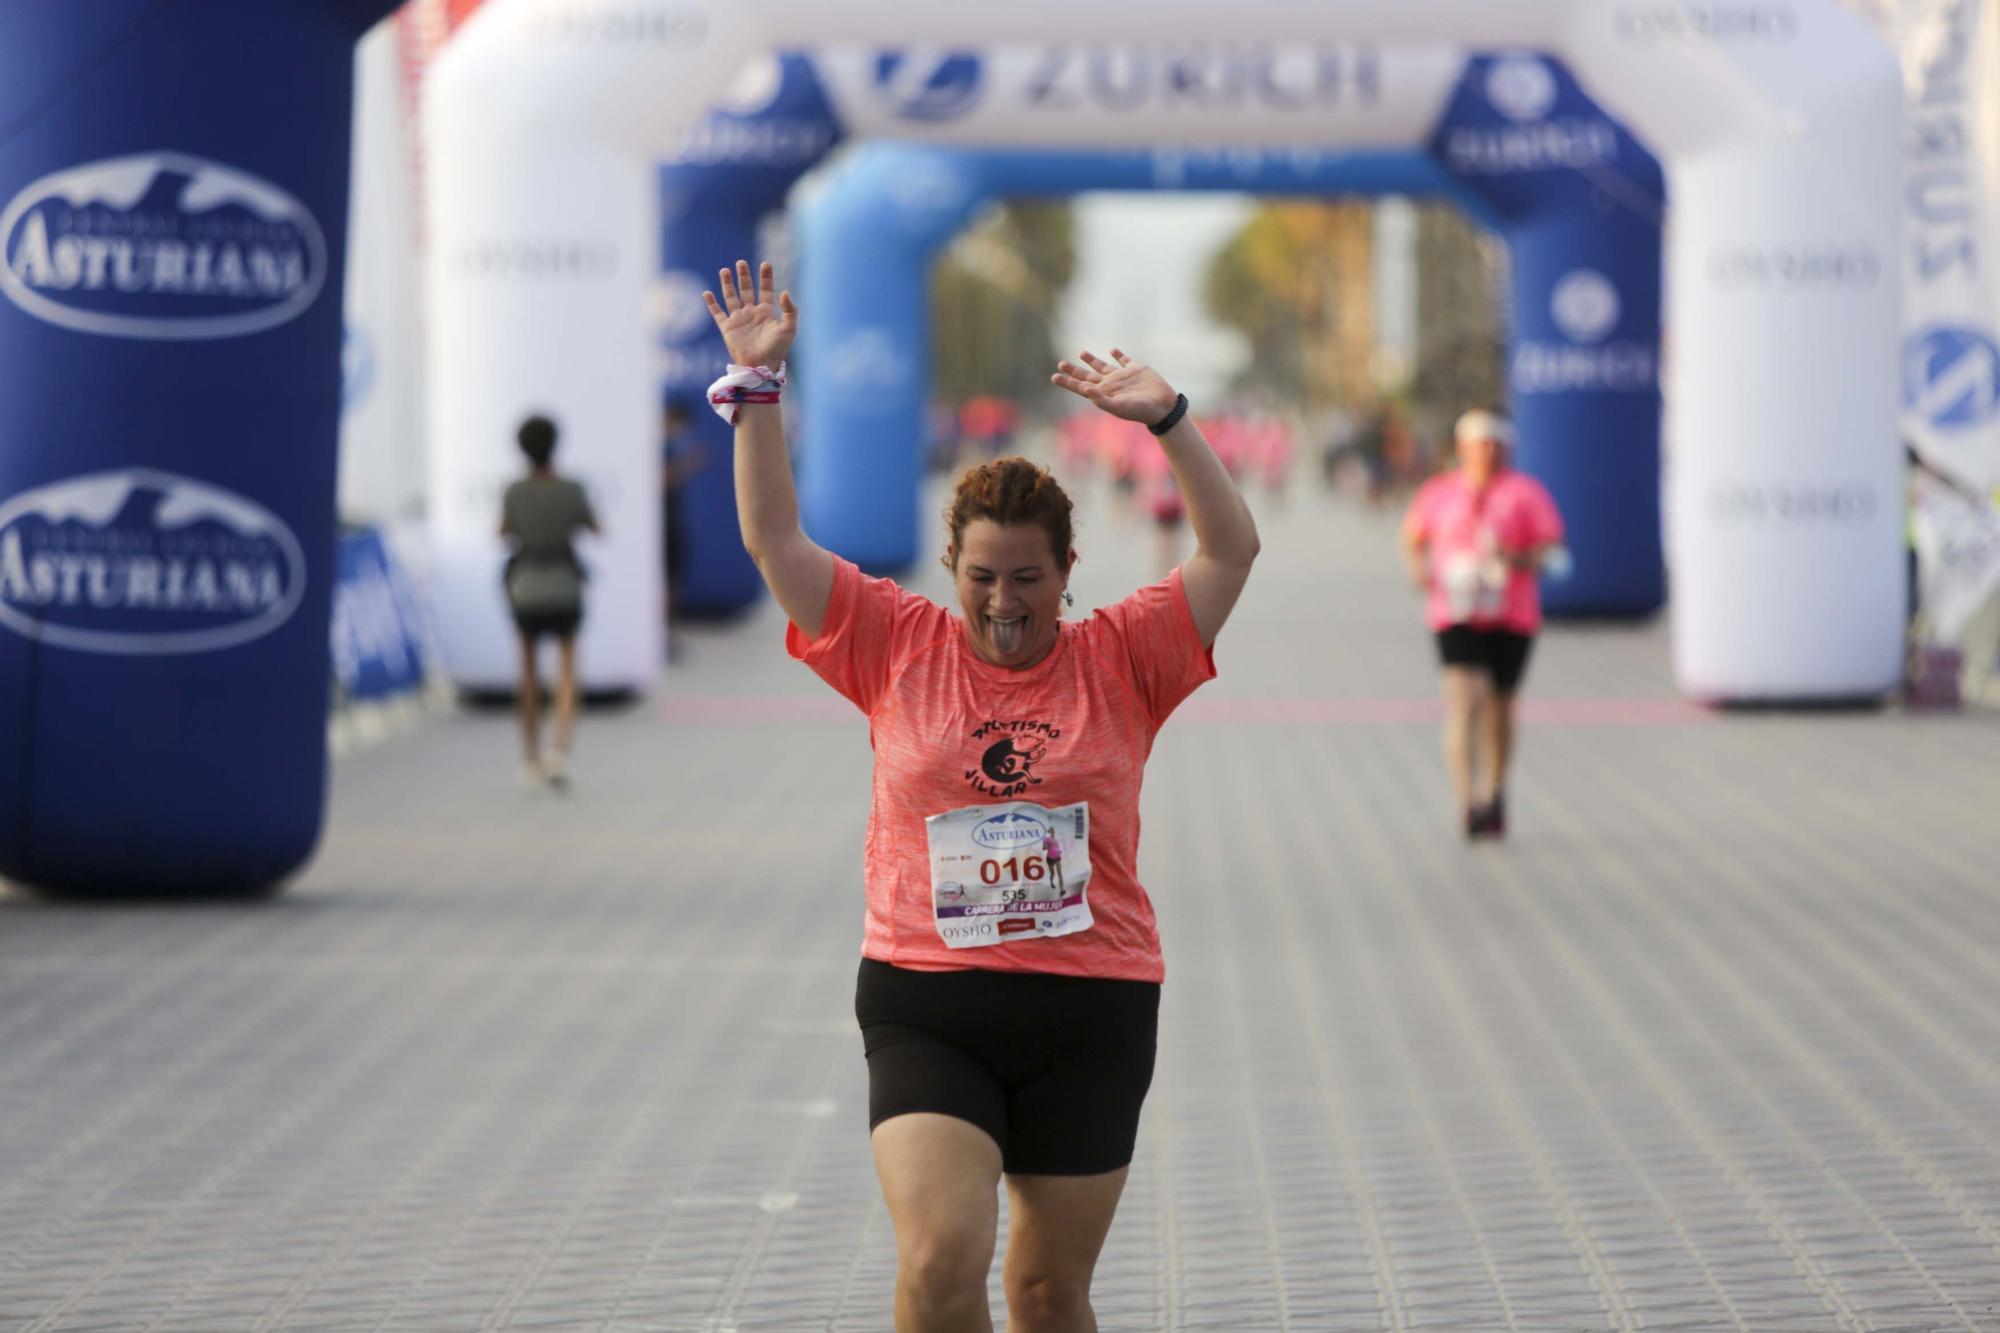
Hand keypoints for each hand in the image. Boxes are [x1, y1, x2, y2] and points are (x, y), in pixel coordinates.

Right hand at [703, 260, 795, 368]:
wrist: (761, 365)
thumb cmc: (777, 348)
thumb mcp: (789, 328)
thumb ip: (789, 310)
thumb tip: (785, 292)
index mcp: (766, 312)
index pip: (766, 290)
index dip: (766, 277)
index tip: (766, 264)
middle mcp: (751, 313)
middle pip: (746, 289)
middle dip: (744, 276)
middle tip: (741, 263)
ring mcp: (738, 319)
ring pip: (731, 297)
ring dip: (727, 284)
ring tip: (724, 270)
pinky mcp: (727, 328)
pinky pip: (717, 313)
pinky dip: (711, 304)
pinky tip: (706, 293)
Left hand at [1051, 349, 1177, 424]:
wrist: (1162, 407)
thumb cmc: (1140, 410)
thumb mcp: (1119, 407)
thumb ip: (1101, 399)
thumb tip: (1083, 389)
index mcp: (1104, 393)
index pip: (1080, 387)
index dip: (1067, 382)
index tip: (1054, 376)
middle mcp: (1111, 384)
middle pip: (1087, 376)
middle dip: (1074, 370)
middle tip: (1061, 363)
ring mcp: (1123, 377)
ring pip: (1103, 366)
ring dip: (1092, 360)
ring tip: (1081, 353)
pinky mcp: (1136, 369)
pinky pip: (1124, 360)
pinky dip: (1118, 355)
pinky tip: (1112, 350)